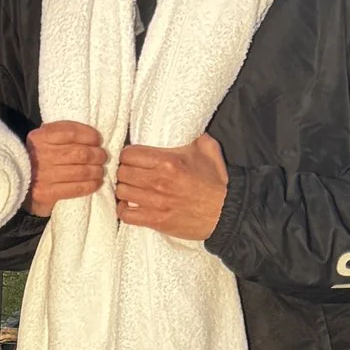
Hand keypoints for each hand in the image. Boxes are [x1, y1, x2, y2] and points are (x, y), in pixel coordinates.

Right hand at [26, 119, 107, 214]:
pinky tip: (96, 182)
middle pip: (80, 153)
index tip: (97, 139)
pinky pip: (76, 188)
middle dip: (97, 154)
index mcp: (40, 137)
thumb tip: (91, 136)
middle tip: (102, 156)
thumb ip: (60, 133)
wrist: (17, 183)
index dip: (90, 135)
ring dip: (96, 171)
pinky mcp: (47, 193)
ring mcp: (44, 176)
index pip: (71, 132)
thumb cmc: (36, 158)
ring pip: (81, 171)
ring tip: (100, 170)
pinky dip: (91, 185)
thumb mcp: (42, 140)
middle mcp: (41, 155)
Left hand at [114, 131, 228, 242]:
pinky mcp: (156, 221)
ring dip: (124, 190)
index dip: (128, 156)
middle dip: (125, 172)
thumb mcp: (208, 151)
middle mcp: (158, 181)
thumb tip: (190, 128)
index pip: (129, 154)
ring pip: (122, 191)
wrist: (227, 213)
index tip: (133, 159)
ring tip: (131, 189)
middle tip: (132, 174)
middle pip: (122, 172)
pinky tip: (130, 206)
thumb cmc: (217, 183)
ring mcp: (156, 202)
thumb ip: (195, 136)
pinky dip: (124, 209)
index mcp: (168, 161)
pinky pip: (126, 214)